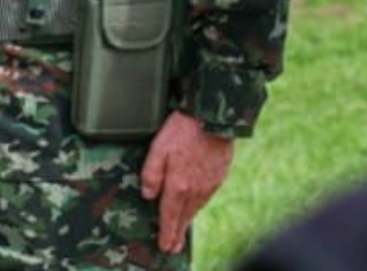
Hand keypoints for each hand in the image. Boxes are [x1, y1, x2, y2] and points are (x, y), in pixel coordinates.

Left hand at [140, 110, 234, 254]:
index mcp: (178, 186)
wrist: (214, 119)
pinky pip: (206, 197)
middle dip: (177, 233)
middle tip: (173, 247)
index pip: (169, 216)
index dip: (166, 232)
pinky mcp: (219, 176)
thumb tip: (147, 195)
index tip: (165, 246)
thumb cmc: (183, 130)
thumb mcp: (158, 148)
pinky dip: (199, 206)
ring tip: (182, 229)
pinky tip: (196, 205)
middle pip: (184, 217)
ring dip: (188, 220)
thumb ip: (151, 173)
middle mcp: (195, 190)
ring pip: (196, 208)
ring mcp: (209, 184)